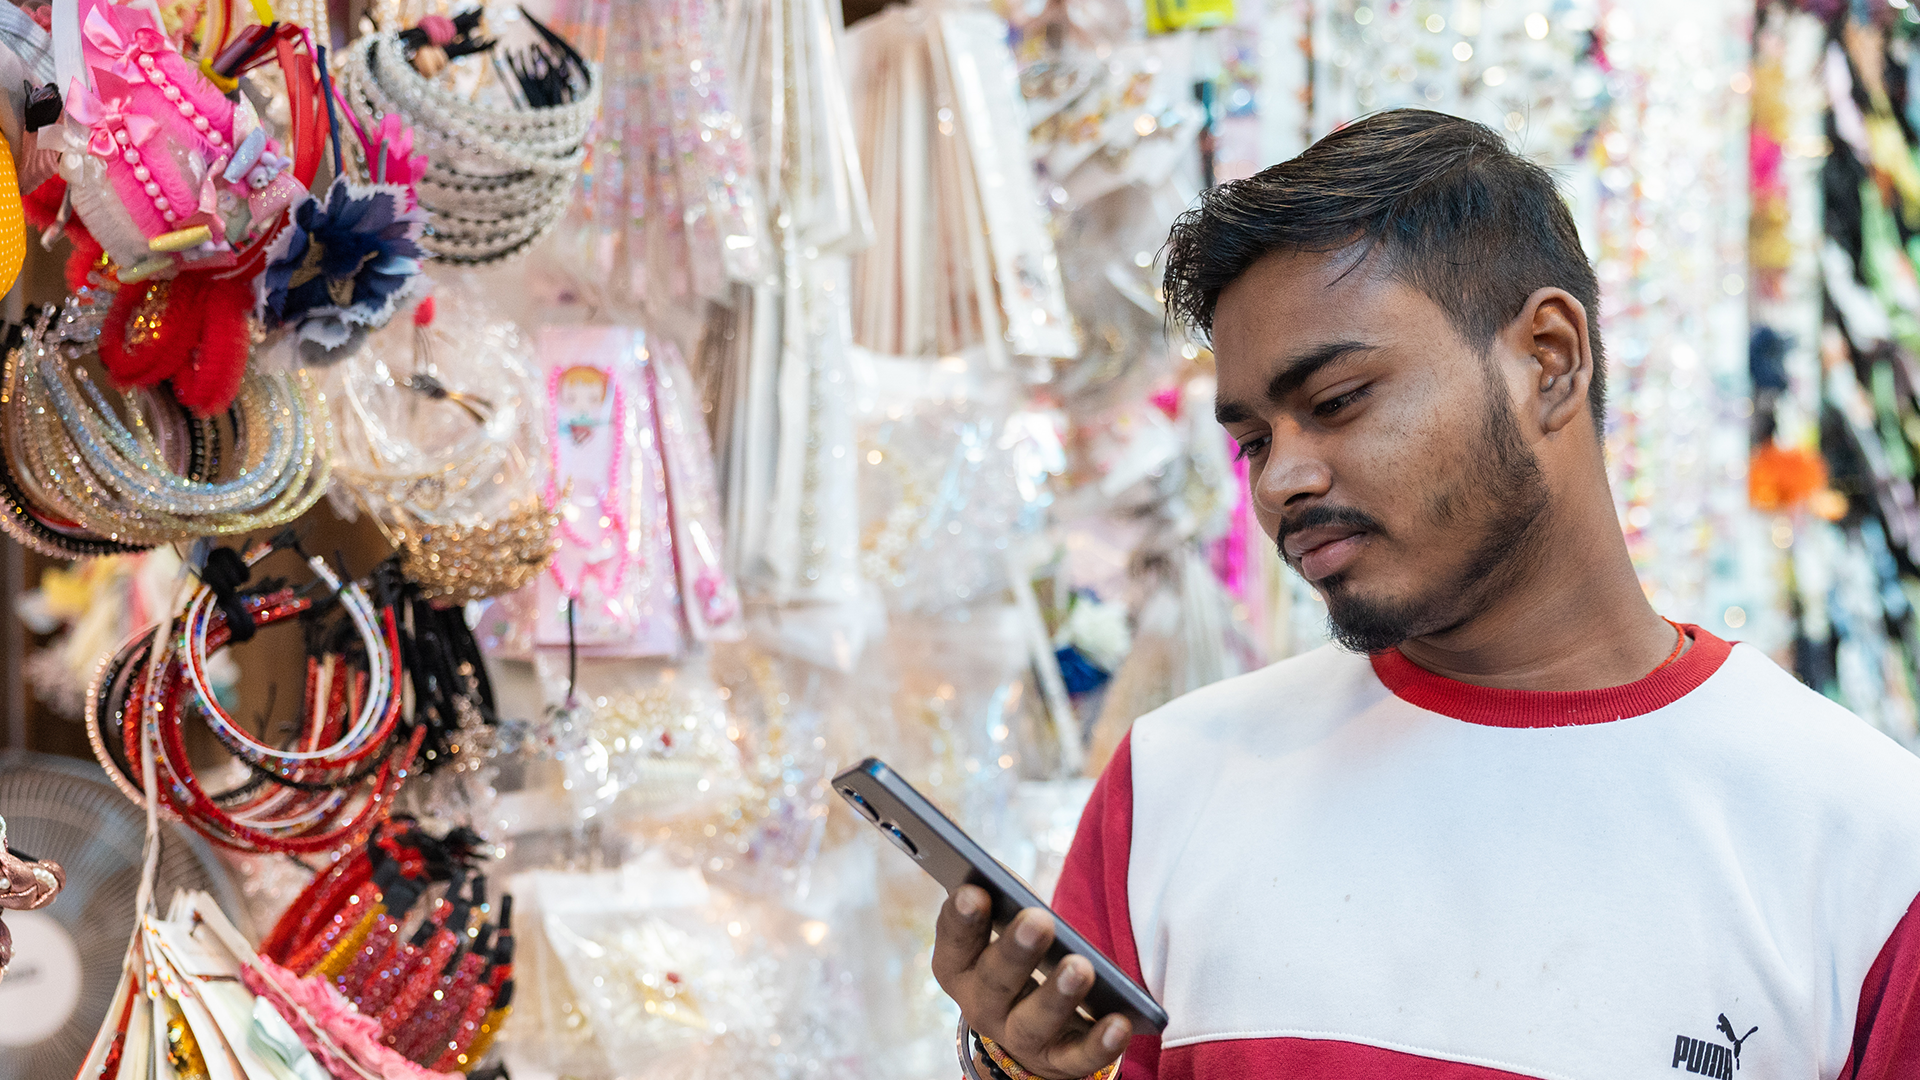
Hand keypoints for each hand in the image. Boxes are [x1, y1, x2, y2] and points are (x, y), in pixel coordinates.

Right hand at [932, 884, 1131, 1079]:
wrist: (1028, 1027)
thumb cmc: (1015, 956)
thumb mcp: (1001, 928)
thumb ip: (1002, 900)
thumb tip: (1002, 875)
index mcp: (958, 968)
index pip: (954, 942)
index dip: (962, 919)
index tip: (974, 891)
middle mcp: (980, 1007)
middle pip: (994, 982)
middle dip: (1016, 952)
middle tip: (1038, 921)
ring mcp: (1018, 1039)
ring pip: (1034, 1022)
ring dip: (1057, 996)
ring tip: (1081, 967)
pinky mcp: (1057, 1062)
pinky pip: (1078, 1058)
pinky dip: (1099, 1044)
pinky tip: (1120, 1023)